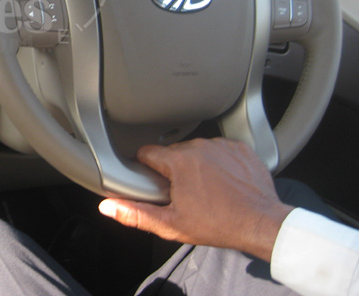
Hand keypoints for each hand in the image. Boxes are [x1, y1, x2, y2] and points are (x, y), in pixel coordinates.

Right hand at [98, 138, 293, 260]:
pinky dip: (219, 163)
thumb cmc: (219, 225)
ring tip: (207, 189)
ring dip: (197, 165)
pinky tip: (224, 182)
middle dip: (174, 170)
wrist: (262, 224)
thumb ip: (136, 213)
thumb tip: (108, 207)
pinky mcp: (239, 148)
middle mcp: (198, 146)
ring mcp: (221, 145)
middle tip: (184, 193)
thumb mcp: (172, 224)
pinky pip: (219, 150)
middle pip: (173, 153)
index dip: (146, 168)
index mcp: (178, 161)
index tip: (154, 182)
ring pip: (197, 150)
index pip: (147, 153)